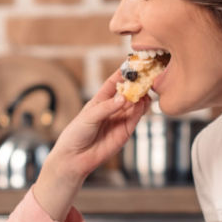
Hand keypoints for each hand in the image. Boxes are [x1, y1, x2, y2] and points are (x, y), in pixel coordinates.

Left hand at [43, 68, 148, 183]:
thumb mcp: (89, 117)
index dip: (123, 72)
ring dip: (142, 95)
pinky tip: (143, 102)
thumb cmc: (76, 133)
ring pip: (135, 103)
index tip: (133, 63)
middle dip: (137, 83)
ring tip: (146, 88)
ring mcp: (120, 119)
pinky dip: (142, 109)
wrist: (75, 158)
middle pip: (128, 92)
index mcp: (100, 100)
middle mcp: (112, 108)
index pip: (114, 82)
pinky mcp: (126, 131)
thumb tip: (124, 98)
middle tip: (146, 75)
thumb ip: (107, 107)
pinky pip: (136, 117)